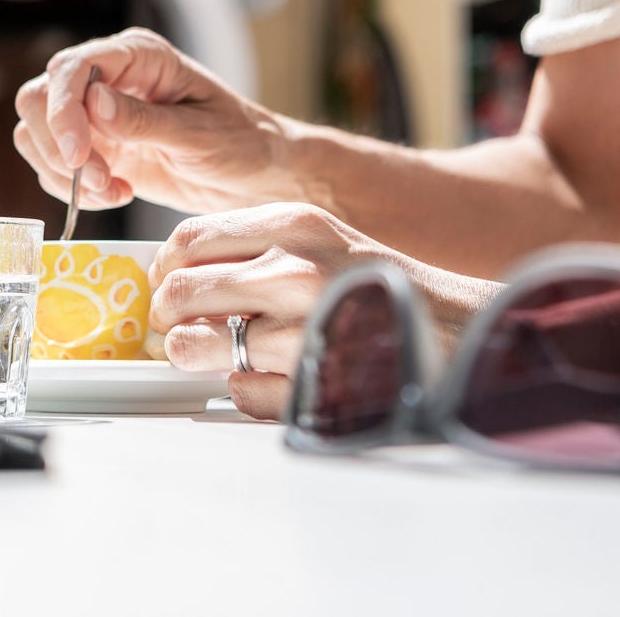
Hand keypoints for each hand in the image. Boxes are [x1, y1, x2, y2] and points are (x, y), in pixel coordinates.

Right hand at [13, 28, 306, 215]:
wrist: (257, 175)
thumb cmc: (242, 144)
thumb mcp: (199, 135)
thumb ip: (145, 121)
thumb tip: (93, 102)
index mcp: (138, 56)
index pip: (71, 68)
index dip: (63, 111)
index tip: (79, 157)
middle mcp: (108, 76)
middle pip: (39, 98)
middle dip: (58, 147)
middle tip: (100, 183)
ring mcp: (95, 113)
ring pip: (36, 133)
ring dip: (63, 172)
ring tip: (112, 192)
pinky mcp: (94, 146)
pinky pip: (53, 163)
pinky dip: (72, 188)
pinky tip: (116, 194)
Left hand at [148, 203, 498, 420]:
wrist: (455, 333)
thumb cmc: (378, 286)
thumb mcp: (320, 239)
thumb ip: (254, 246)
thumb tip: (179, 270)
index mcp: (295, 224)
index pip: (189, 239)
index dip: (164, 268)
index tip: (165, 284)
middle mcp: (296, 271)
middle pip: (183, 292)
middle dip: (168, 317)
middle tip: (174, 328)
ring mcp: (304, 330)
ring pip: (203, 347)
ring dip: (199, 357)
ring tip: (210, 356)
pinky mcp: (312, 385)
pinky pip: (243, 393)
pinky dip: (245, 392)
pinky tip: (267, 379)